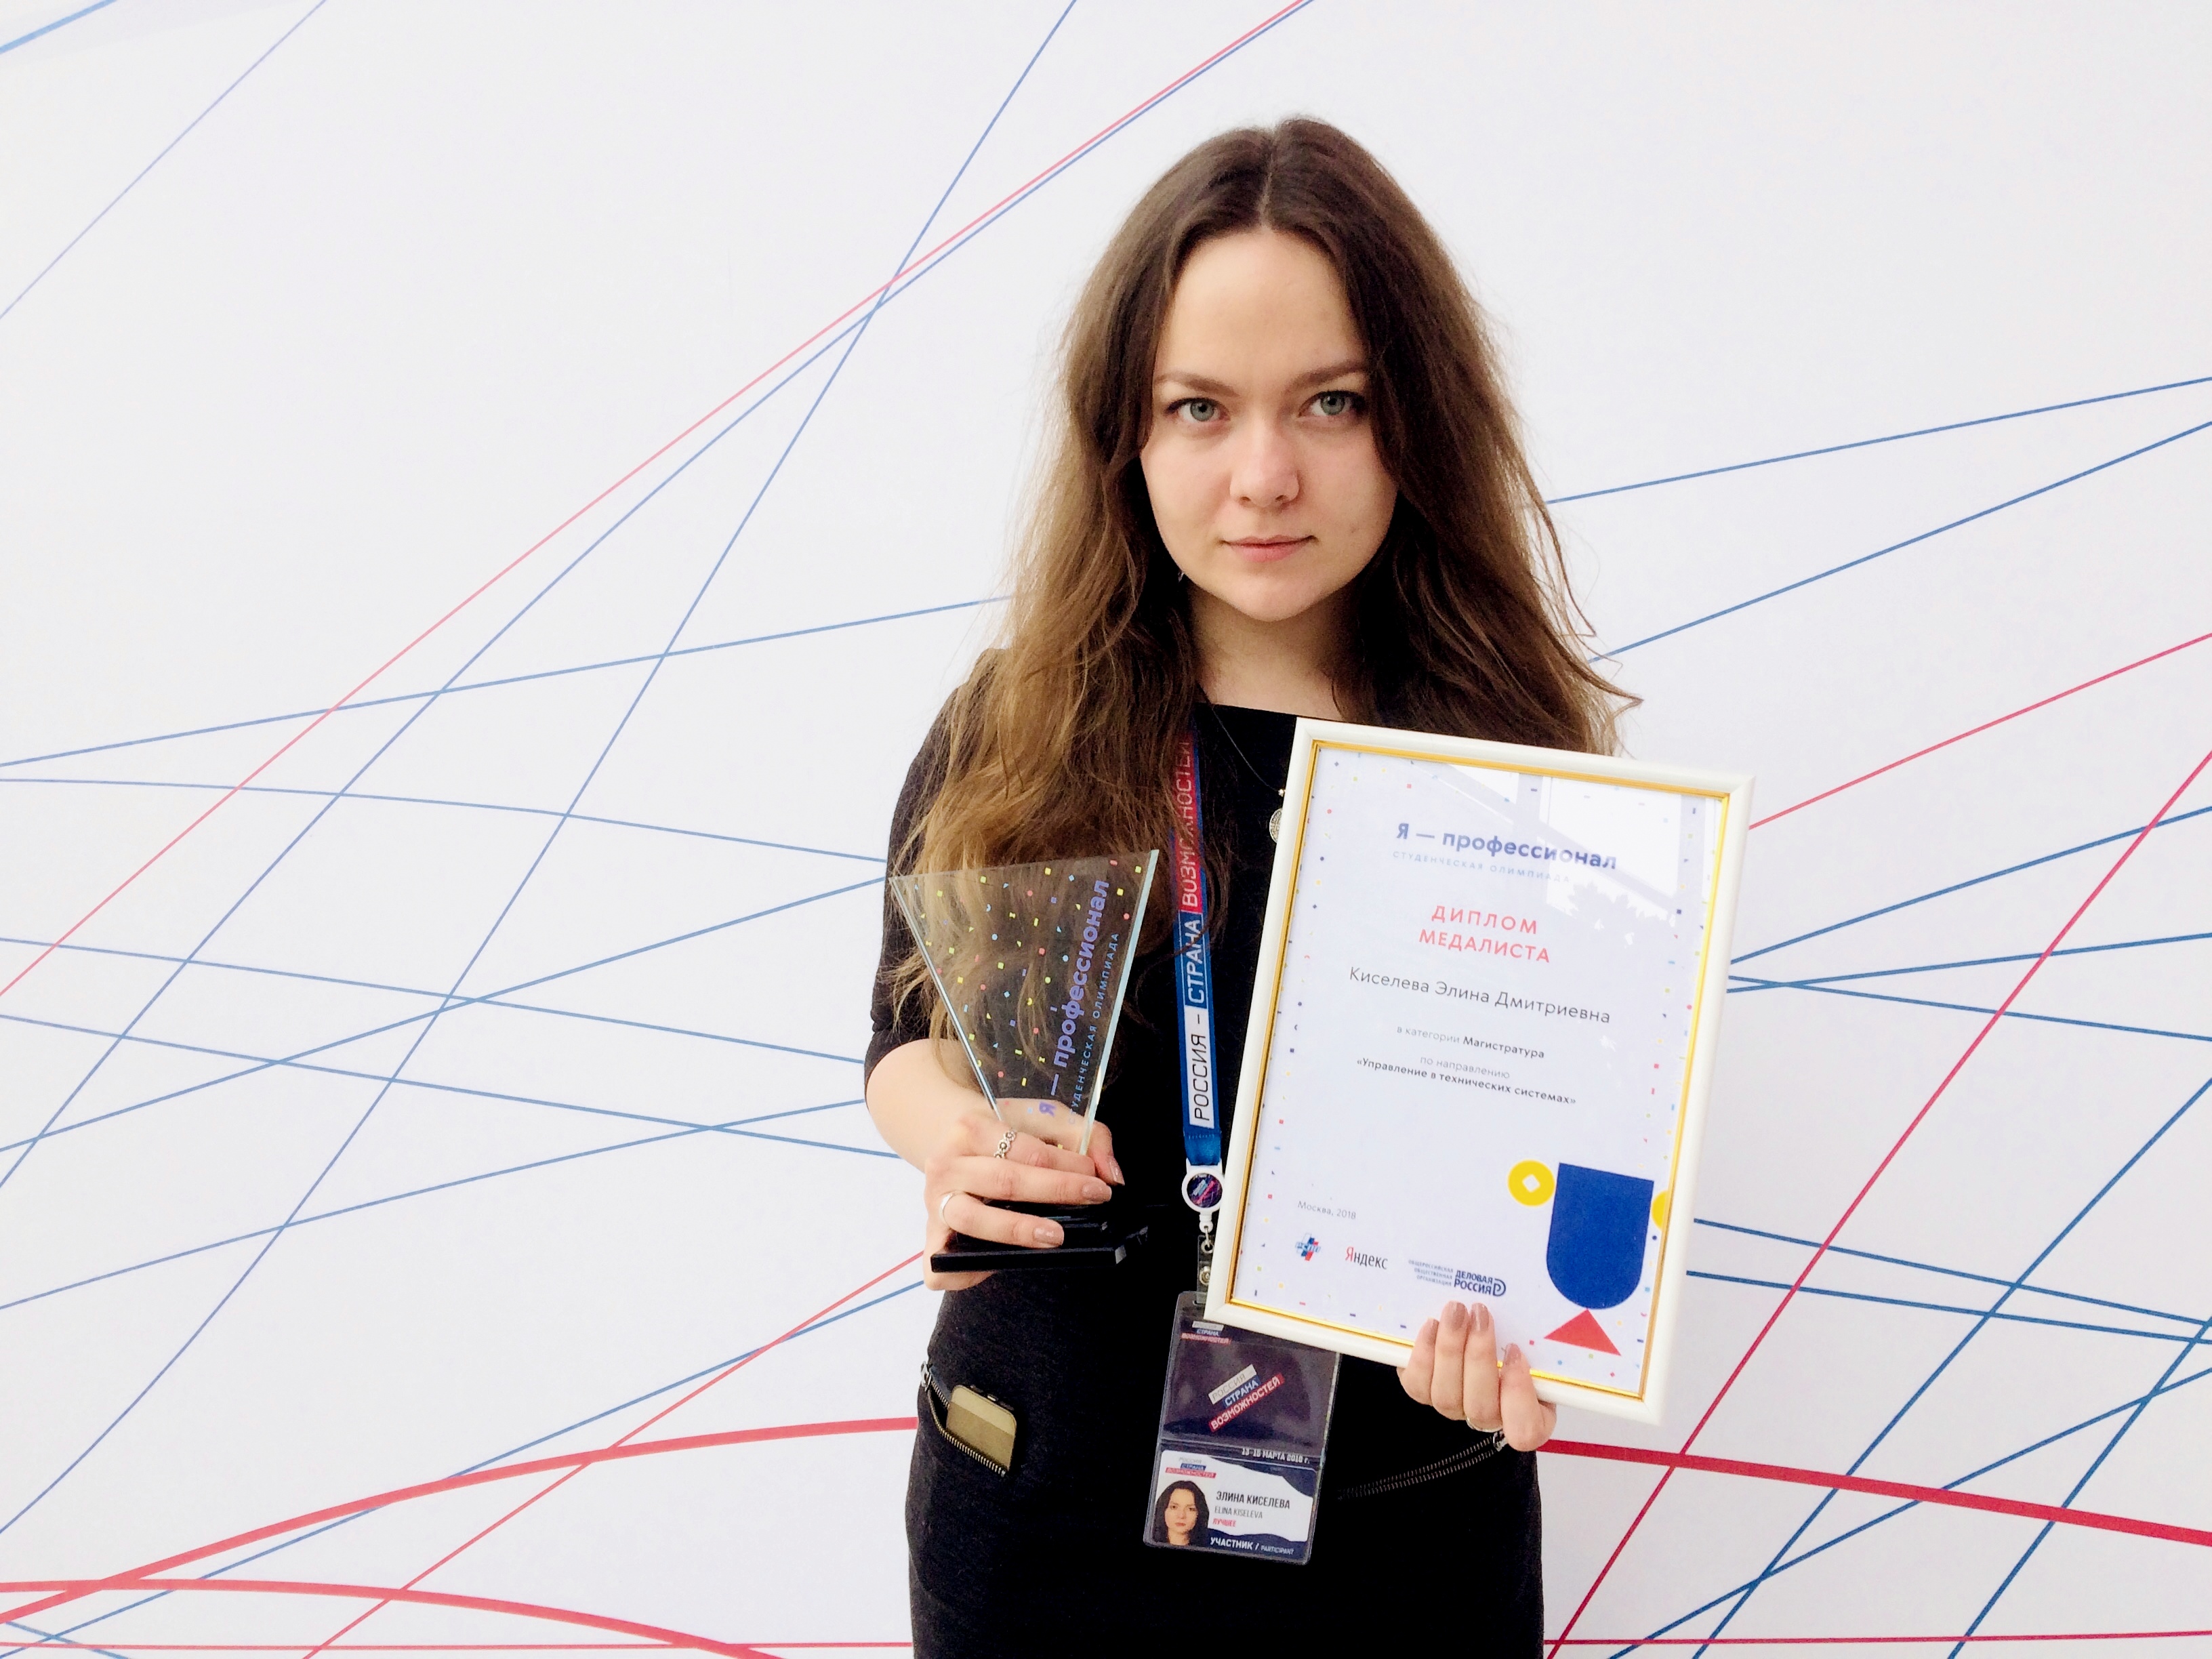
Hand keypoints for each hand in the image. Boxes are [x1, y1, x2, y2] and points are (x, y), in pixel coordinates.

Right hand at [922, 1108, 1120, 1291]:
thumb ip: (1086, 1137)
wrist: (950, 1143)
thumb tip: (1111, 1174)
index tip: (1097, 1179)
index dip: (1066, 1164)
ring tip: (1055, 1236)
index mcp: (970, 1128)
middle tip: (1093, 1199)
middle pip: (1002, 1180)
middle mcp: (946, 1164)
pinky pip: (938, 1264)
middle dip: (1054, 1191)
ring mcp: (935, 1203)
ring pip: (972, 1219)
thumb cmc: (1004, 1136)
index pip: (1022, 1148)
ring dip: (1016, 1229)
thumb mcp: (1043, 1120)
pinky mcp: (932, 1236)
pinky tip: (993, 1266)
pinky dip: (961, 1272)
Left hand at [1397, 1300, 1556, 1450]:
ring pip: (1447, 1397)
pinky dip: (1424, 1354)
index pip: (1527, 1431)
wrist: (1470, 1332)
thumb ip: (1532, 1339)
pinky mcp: (1425, 1393)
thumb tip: (1534, 1316)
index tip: (1516, 1351)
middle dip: (1479, 1356)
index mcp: (1527, 1414)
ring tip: (1456, 1311)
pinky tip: (1432, 1325)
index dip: (1519, 1395)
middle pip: (1481, 1408)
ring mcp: (1455, 1408)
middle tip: (1480, 1314)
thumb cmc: (1509, 1337)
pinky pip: (1418, 1386)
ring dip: (1450, 1349)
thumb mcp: (1531, 1340)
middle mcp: (1489, 1417)